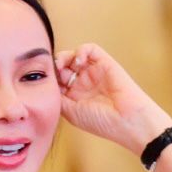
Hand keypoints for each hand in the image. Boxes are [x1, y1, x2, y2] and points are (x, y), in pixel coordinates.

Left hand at [56, 43, 171, 152]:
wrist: (127, 121)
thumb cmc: (101, 121)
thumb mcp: (71, 112)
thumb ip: (57, 96)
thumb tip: (46, 82)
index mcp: (74, 96)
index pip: (56, 80)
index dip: (48, 77)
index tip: (44, 81)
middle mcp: (83, 83)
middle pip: (63, 66)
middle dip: (54, 66)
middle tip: (52, 71)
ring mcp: (94, 72)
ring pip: (74, 55)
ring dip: (65, 57)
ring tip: (62, 65)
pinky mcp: (105, 63)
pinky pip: (90, 49)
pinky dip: (81, 50)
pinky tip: (78, 61)